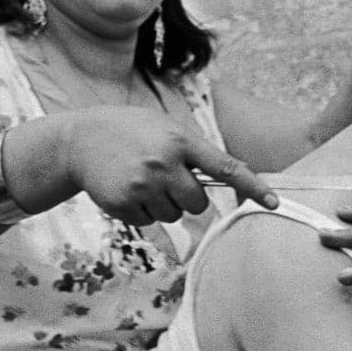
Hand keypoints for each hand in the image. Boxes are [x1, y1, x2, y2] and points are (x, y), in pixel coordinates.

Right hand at [64, 106, 277, 225]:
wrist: (77, 140)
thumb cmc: (130, 132)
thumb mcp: (164, 128)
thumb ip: (194, 151)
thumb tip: (230, 178)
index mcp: (180, 140)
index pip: (225, 168)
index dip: (253, 186)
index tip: (274, 202)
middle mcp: (164, 163)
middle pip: (199, 204)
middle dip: (188, 197)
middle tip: (165, 178)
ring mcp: (142, 186)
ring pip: (174, 216)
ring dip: (164, 204)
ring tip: (141, 179)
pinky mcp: (123, 204)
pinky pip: (149, 223)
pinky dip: (141, 211)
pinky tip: (125, 189)